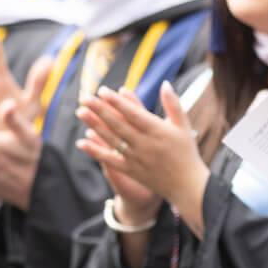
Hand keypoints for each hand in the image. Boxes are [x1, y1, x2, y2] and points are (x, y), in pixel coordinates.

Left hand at [76, 82, 207, 225]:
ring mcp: (136, 158)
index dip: (117, 102)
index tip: (103, 91)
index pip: (133, 113)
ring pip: (111, 139)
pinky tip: (81, 143)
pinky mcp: (130, 170)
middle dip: (99, 110)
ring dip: (94, 125)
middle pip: (118, 124)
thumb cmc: (186, 151)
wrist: (187, 185)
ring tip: (80, 112)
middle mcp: (145, 144)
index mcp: (158, 130)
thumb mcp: (183, 125)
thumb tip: (165, 83)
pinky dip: (95, 152)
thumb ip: (173, 104)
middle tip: (84, 97)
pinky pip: (110, 160)